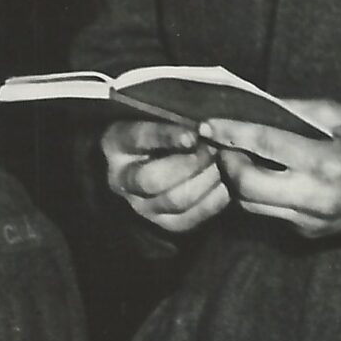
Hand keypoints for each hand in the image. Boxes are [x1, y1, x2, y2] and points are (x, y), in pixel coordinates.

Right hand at [101, 116, 229, 234]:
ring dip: (205, 182)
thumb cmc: (160, 130)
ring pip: (174, 201)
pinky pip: (189, 219)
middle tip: (213, 151)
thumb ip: (175, 119)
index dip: (167, 137)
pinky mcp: (163, 223)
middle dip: (190, 165)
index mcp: (117, 143)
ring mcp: (141, 205)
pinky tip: (224, 186)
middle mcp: (122, 180)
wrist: (152, 159)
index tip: (193, 135)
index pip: (139, 139)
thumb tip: (204, 127)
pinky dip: (212, 202)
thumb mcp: (158, 117)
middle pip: (153, 179)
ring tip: (221, 165)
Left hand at [199, 98, 340, 240]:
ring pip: (252, 207)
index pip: (265, 146)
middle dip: (229, 164)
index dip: (232, 134)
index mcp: (326, 162)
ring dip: (240, 183)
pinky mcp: (310, 234)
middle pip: (247, 187)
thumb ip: (294, 110)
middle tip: (225, 145)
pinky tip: (268, 177)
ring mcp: (312, 221)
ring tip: (242, 159)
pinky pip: (271, 215)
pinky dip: (261, 196)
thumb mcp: (340, 115)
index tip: (209, 125)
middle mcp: (316, 197)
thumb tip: (252, 105)